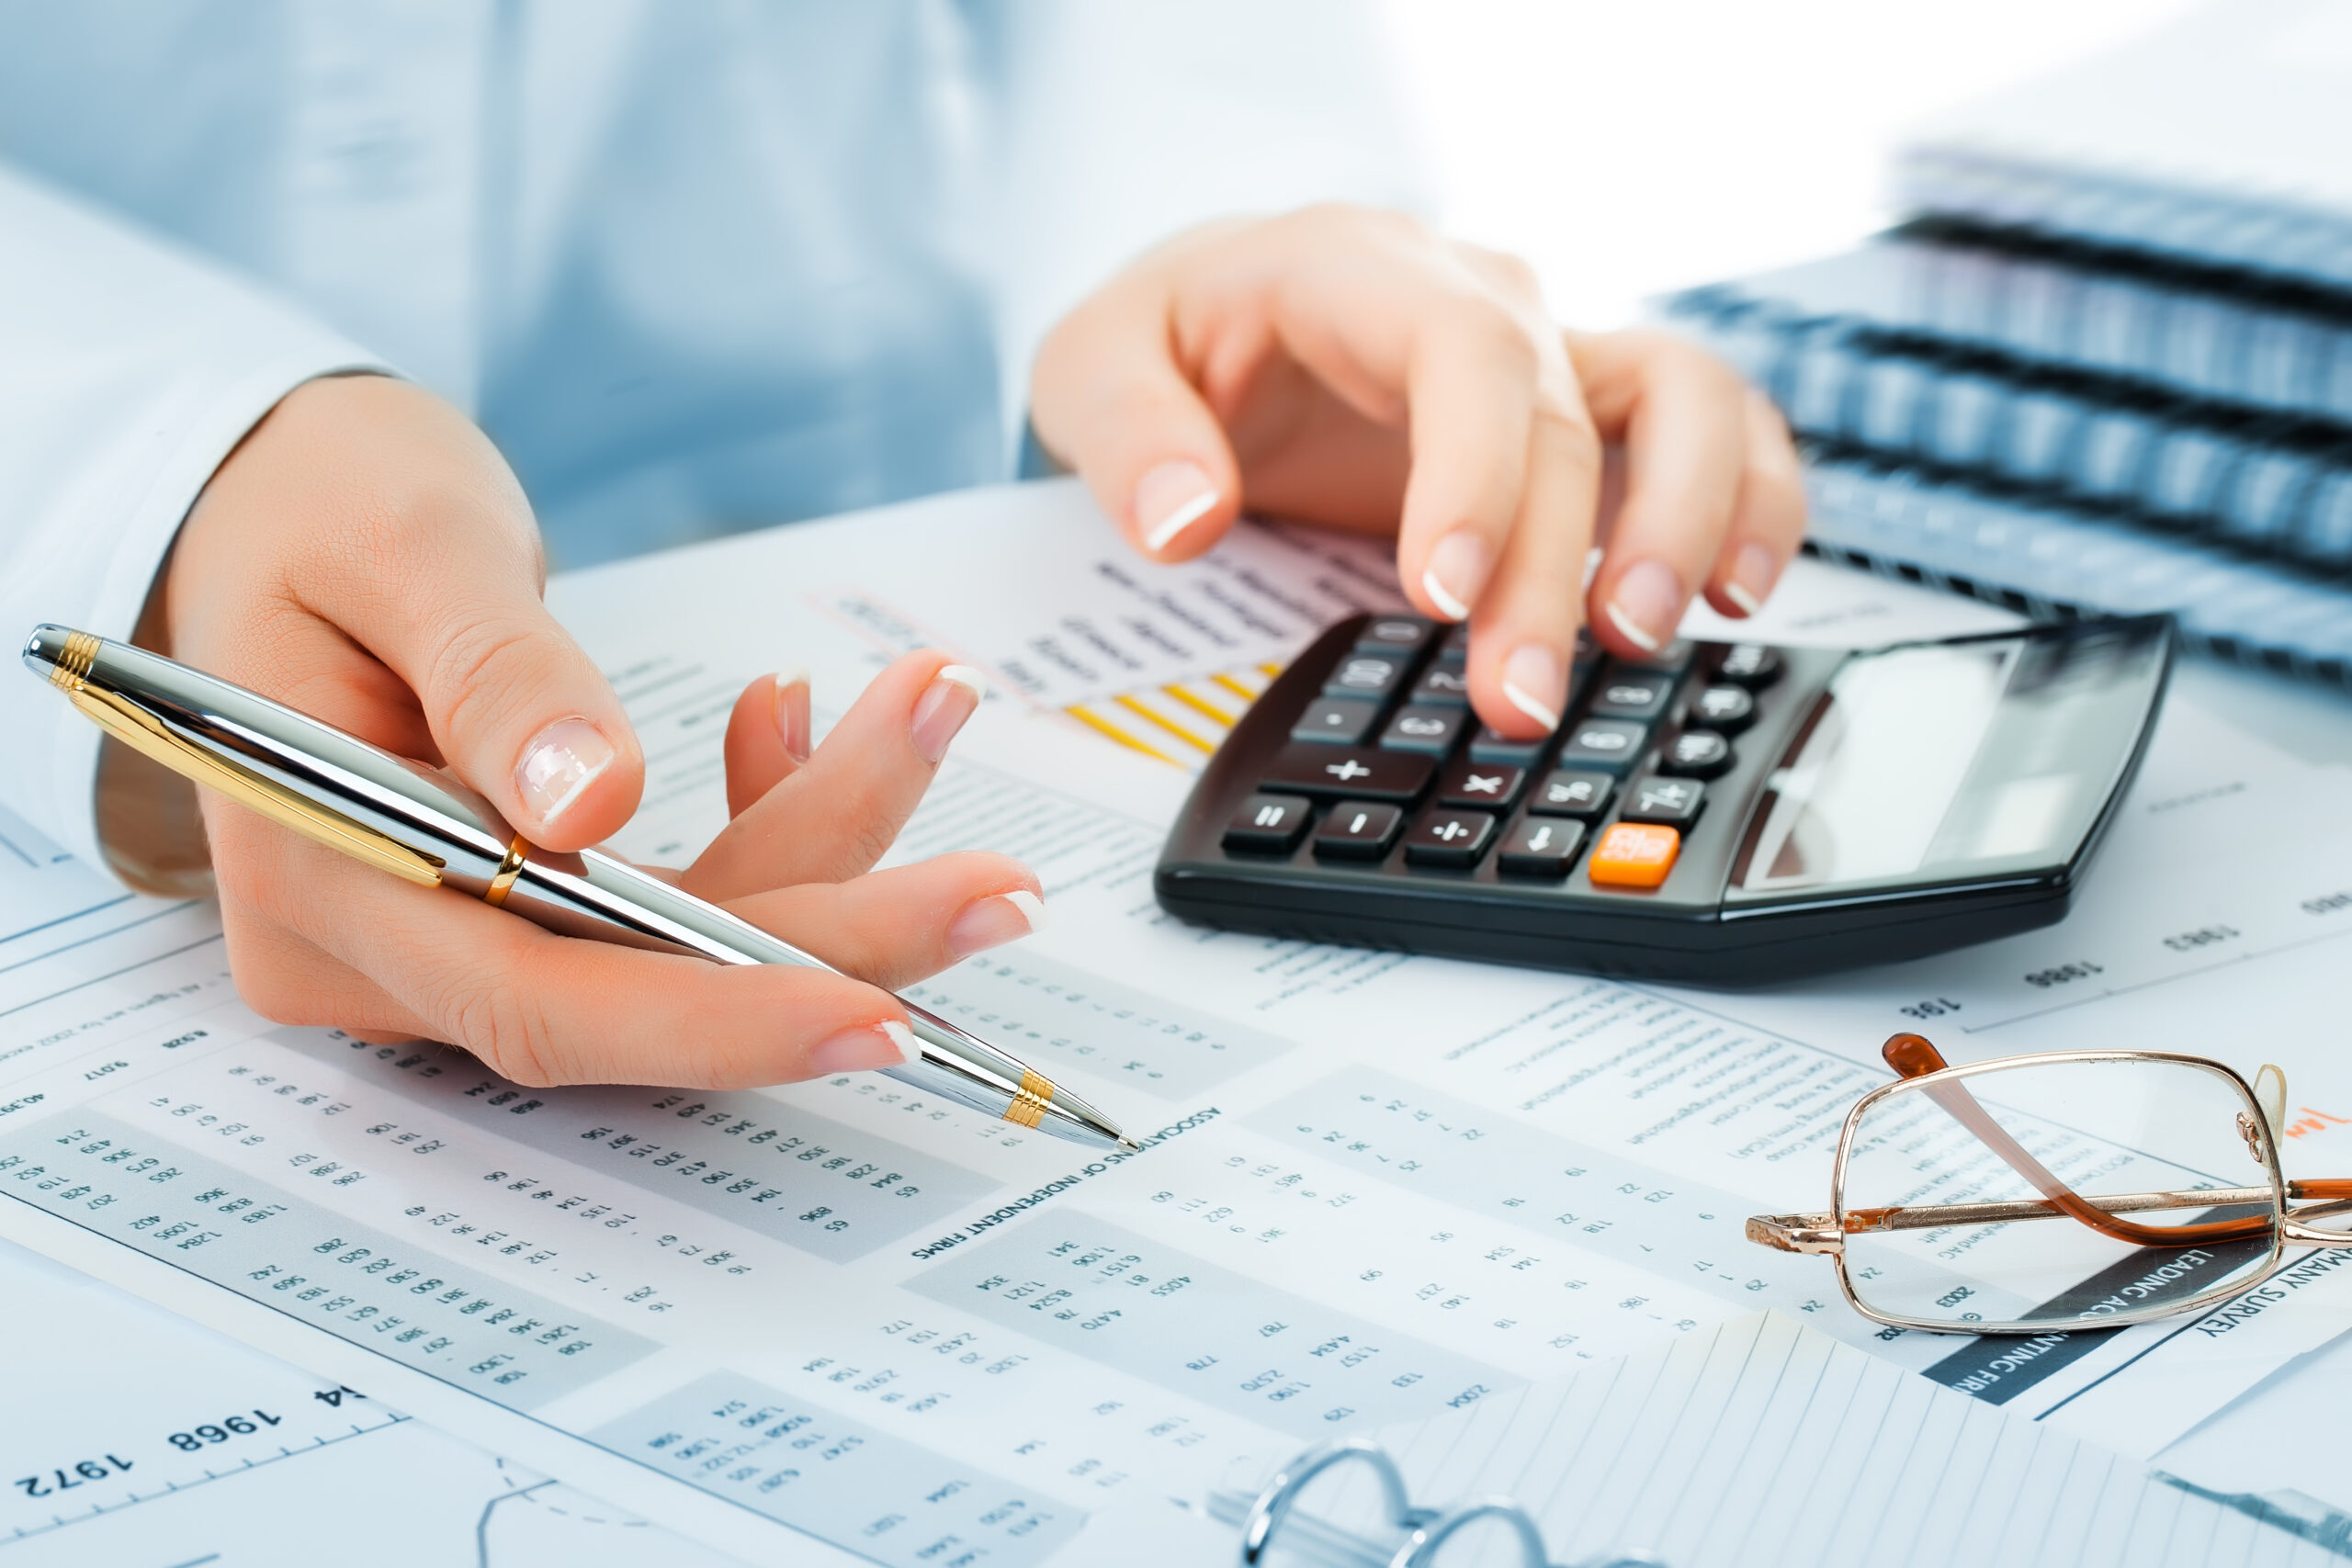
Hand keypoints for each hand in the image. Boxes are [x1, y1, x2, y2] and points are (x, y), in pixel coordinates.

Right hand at [139, 375, 1040, 1087]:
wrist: (287, 498)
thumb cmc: (320, 501)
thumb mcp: (405, 543)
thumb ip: (494, 676)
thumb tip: (590, 810)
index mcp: (314, 875)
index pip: (536, 997)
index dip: (715, 1014)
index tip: (880, 1005)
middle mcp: (378, 945)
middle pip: (636, 988)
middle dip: (832, 936)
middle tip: (1001, 887)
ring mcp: (450, 936)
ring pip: (679, 937)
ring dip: (821, 834)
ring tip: (924, 704)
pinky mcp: (518, 904)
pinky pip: (670, 896)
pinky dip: (763, 814)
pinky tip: (791, 720)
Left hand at [1030, 205, 1805, 737]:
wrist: (1219, 319)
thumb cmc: (1168, 342)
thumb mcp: (1091, 368)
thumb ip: (1126, 436)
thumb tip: (1188, 522)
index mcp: (1359, 268)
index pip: (1459, 355)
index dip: (1474, 476)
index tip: (1443, 595)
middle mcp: (1480, 297)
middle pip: (1565, 418)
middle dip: (1552, 571)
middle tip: (1517, 699)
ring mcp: (1552, 350)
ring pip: (1688, 397)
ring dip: (1689, 523)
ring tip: (1642, 644)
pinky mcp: (1591, 413)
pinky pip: (1719, 429)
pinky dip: (1754, 503)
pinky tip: (1740, 600)